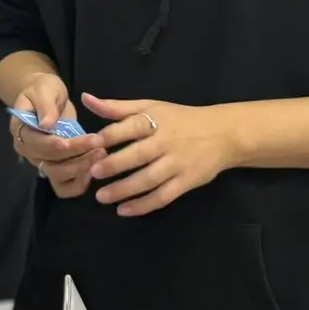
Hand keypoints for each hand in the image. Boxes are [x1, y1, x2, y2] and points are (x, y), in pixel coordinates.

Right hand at [11, 73, 103, 198]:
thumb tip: (46, 124)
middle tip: (101, 146)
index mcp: (21, 131)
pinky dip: (80, 183)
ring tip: (102, 154)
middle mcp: (28, 152)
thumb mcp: (44, 89)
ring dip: (81, 169)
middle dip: (78, 157)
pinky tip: (94, 168)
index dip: (62, 145)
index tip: (86, 140)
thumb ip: (45, 105)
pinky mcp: (55, 170)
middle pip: (51, 164)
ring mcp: (41, 163)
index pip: (40, 145)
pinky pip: (65, 187)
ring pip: (59, 178)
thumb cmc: (43, 90)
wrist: (46, 97)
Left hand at [82, 94, 236, 216]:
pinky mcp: (186, 182)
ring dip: (125, 189)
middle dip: (115, 164)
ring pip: (149, 179)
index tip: (93, 143)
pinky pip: (163, 196)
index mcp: (158, 120)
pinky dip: (143, 205)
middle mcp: (167, 142)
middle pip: (139, 154)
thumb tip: (86, 99)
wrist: (223, 134)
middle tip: (93, 172)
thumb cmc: (180, 119)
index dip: (112, 134)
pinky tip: (124, 210)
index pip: (133, 126)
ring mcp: (178, 164)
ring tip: (102, 197)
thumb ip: (118, 107)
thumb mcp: (151, 107)